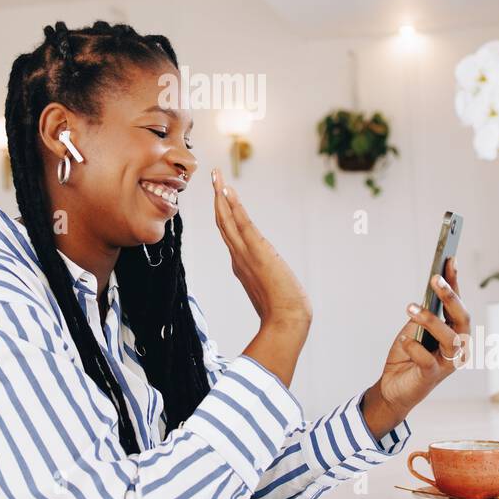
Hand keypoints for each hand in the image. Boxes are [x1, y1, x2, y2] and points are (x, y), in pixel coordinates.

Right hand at [211, 168, 311, 331]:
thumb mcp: (270, 293)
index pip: (228, 234)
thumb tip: (266, 283)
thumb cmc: (282, 312)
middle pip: (223, 223)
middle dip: (218, 199)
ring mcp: (245, 253)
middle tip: (213, 177)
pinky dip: (233, 207)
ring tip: (217, 176)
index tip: (220, 197)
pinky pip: (241, 224)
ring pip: (228, 220)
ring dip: (222, 196)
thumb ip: (263, 285)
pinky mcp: (256, 251)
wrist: (285, 322)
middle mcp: (238, 257)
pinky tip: (227, 192)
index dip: (222, 214)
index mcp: (241, 265)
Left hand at [364, 257, 470, 430]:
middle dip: (450, 296)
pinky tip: (404, 341)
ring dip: (430, 320)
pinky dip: (414, 348)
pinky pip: (427, 359)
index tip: (449, 259)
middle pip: (461, 318)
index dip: (455, 281)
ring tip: (411, 307)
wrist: (394, 388)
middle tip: (434, 279)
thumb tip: (430, 288)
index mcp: (455, 332)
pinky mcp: (432, 377)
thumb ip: (425, 313)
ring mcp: (447, 363)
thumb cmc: (407, 355)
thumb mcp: (414, 328)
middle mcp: (458, 347)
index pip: (457, 303)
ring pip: (449, 338)